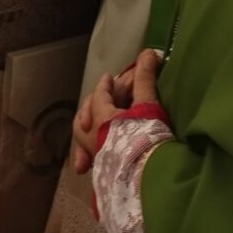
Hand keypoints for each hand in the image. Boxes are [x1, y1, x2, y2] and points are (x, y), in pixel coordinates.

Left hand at [71, 49, 160, 172]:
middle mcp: (94, 138)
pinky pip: (94, 159)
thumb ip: (145, 79)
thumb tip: (148, 52)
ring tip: (93, 128)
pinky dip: (94, 152)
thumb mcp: (148, 105)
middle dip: (88, 109)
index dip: (104, 86)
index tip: (107, 78)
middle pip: (82, 122)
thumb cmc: (147, 138)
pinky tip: (100, 158)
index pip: (99, 97)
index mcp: (102, 119)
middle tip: (97, 102)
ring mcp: (97, 158)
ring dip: (88, 133)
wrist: (150, 180)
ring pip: (85, 142)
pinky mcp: (104, 175)